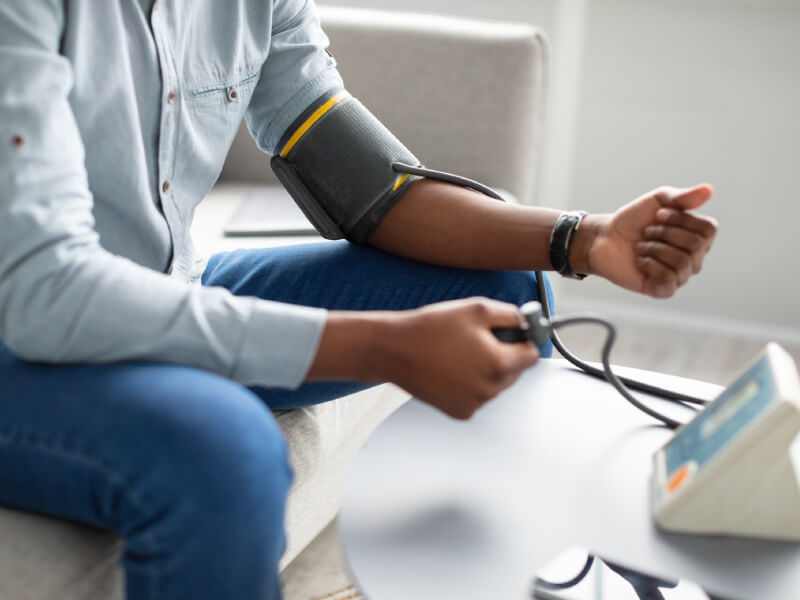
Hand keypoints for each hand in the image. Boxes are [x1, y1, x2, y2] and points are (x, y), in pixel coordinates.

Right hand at [379, 298, 538, 418]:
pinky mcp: (459, 412)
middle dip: (503, 355)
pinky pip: (477, 396)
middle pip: (515, 372)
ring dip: (487, 370)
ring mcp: (473, 404)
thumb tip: (527, 321)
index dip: (523, 341)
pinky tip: (451, 368)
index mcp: (498, 364)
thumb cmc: (430, 329)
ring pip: (495, 385)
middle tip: (478, 340)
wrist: (394, 350)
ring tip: (459, 353)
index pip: (532, 356)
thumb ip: (511, 314)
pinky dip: (470, 384)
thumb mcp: (476, 309)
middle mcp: (489, 390)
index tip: (514, 335)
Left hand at [574, 185, 716, 297]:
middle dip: (665, 233)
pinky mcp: (663, 290)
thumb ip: (684, 197)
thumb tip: (708, 190)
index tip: (659, 214)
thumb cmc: (634, 220)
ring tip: (641, 247)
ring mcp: (680, 276)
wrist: (605, 238)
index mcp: (698, 238)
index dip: (681, 219)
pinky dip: (650, 265)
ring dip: (654, 248)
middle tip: (647, 232)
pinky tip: (640, 262)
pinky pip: (667, 278)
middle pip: (695, 245)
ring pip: (682, 262)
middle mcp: (694, 259)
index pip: (709, 229)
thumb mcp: (658, 201)